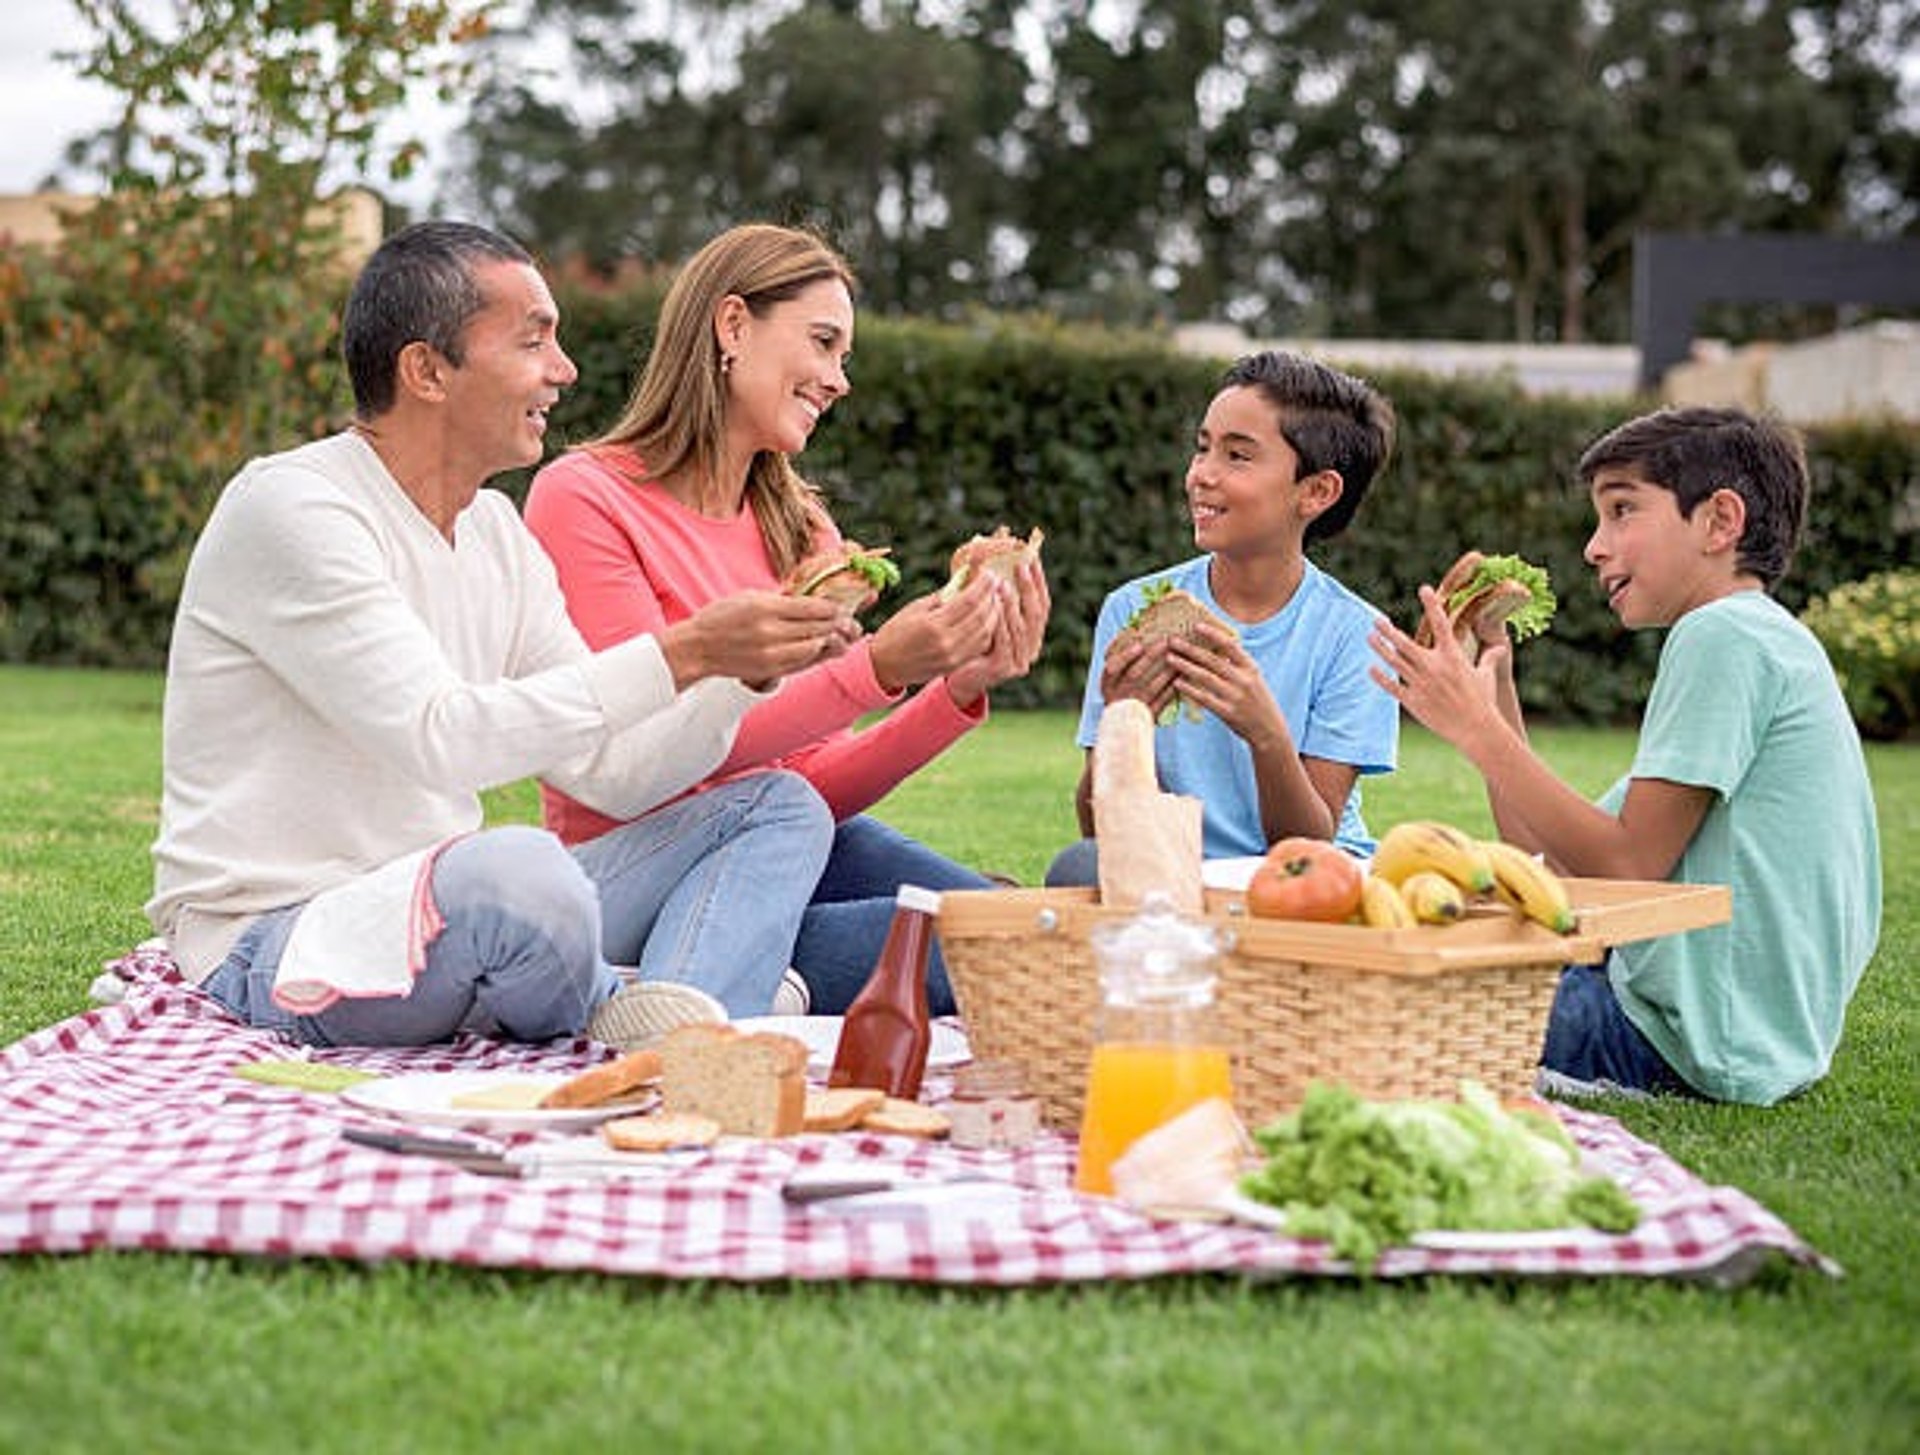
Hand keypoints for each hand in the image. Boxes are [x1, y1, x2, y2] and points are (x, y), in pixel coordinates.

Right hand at [658, 590, 859, 690]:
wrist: (697, 648)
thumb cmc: (722, 617)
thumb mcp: (749, 597)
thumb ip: (781, 599)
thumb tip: (812, 598)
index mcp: (766, 607)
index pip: (813, 608)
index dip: (833, 609)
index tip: (840, 607)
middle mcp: (770, 631)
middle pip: (818, 628)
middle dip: (837, 625)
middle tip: (849, 622)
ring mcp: (771, 653)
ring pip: (814, 647)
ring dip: (830, 641)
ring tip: (839, 636)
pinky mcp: (770, 669)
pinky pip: (802, 662)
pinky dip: (815, 654)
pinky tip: (821, 648)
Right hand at [866, 572, 1000, 692]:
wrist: (885, 665)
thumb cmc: (896, 631)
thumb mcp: (916, 607)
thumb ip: (943, 596)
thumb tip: (966, 580)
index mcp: (933, 624)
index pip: (968, 601)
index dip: (983, 586)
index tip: (990, 574)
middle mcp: (946, 642)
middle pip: (981, 616)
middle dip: (992, 598)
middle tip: (997, 584)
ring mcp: (952, 656)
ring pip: (985, 633)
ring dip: (994, 614)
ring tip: (996, 600)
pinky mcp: (955, 665)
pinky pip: (980, 646)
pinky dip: (988, 631)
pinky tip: (988, 619)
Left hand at [946, 558, 1051, 706]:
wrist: (958, 677)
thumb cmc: (973, 642)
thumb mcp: (988, 616)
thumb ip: (997, 598)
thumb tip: (996, 563)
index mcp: (1032, 635)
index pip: (1042, 604)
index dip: (1039, 582)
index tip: (1032, 559)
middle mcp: (1031, 648)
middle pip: (1036, 614)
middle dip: (1028, 588)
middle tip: (1020, 566)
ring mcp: (1020, 660)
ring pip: (1020, 627)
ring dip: (1012, 603)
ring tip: (1003, 584)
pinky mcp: (1005, 668)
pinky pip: (1005, 641)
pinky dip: (1000, 622)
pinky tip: (993, 606)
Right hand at [1099, 628, 1177, 723]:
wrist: (1122, 729)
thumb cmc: (1119, 695)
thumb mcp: (1112, 681)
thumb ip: (1120, 661)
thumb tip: (1136, 636)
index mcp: (1107, 685)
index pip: (1112, 669)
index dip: (1125, 657)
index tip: (1139, 644)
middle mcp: (1118, 696)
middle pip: (1134, 675)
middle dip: (1151, 657)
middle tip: (1166, 641)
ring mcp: (1133, 707)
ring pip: (1151, 688)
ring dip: (1166, 672)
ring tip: (1180, 656)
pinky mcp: (1147, 717)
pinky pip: (1161, 703)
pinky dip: (1172, 690)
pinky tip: (1182, 678)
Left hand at [1165, 621, 1286, 746]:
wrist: (1269, 729)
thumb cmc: (1257, 701)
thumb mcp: (1253, 678)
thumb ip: (1236, 664)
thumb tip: (1214, 646)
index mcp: (1250, 668)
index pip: (1230, 645)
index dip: (1213, 634)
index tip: (1196, 625)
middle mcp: (1243, 679)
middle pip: (1213, 660)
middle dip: (1190, 649)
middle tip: (1172, 640)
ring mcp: (1235, 696)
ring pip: (1206, 677)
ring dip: (1185, 666)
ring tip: (1169, 658)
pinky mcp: (1228, 712)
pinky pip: (1204, 698)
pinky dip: (1190, 689)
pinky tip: (1177, 683)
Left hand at [1369, 585, 1505, 745]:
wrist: (1476, 729)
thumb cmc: (1483, 701)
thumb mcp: (1487, 676)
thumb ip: (1489, 658)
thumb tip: (1500, 647)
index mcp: (1453, 656)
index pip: (1441, 624)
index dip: (1432, 605)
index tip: (1424, 589)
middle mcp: (1434, 667)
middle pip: (1405, 643)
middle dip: (1388, 630)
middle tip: (1376, 619)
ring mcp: (1422, 684)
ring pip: (1395, 662)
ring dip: (1380, 648)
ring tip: (1369, 636)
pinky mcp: (1414, 701)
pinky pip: (1392, 686)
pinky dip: (1380, 677)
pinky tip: (1370, 668)